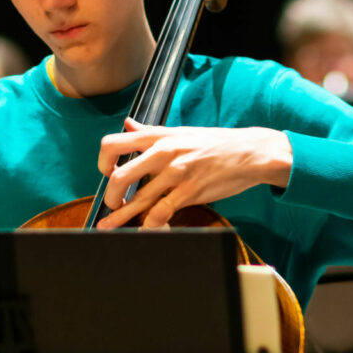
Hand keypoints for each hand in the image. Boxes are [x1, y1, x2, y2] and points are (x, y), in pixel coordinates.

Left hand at [96, 119, 292, 228]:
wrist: (250, 152)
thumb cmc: (216, 142)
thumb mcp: (180, 131)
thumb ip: (150, 131)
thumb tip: (128, 123)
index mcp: (158, 136)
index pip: (113, 144)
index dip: (102, 163)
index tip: (106, 174)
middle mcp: (163, 153)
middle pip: (118, 177)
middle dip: (110, 197)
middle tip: (112, 205)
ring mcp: (176, 173)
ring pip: (138, 200)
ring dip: (121, 217)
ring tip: (110, 226)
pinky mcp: (190, 191)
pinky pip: (161, 212)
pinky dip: (150, 225)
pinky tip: (146, 229)